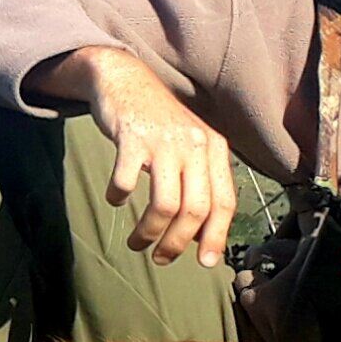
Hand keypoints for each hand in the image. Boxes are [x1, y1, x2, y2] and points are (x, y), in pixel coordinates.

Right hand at [49, 48, 239, 266]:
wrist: (125, 78)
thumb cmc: (158, 123)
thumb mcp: (189, 147)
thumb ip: (199, 184)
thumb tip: (201, 237)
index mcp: (214, 149)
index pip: (225, 203)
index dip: (216, 237)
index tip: (206, 263)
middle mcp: (194, 144)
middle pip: (195, 210)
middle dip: (178, 243)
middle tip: (161, 258)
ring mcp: (164, 140)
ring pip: (164, 204)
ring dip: (148, 232)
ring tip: (137, 243)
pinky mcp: (132, 136)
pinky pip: (127, 181)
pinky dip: (119, 197)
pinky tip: (115, 199)